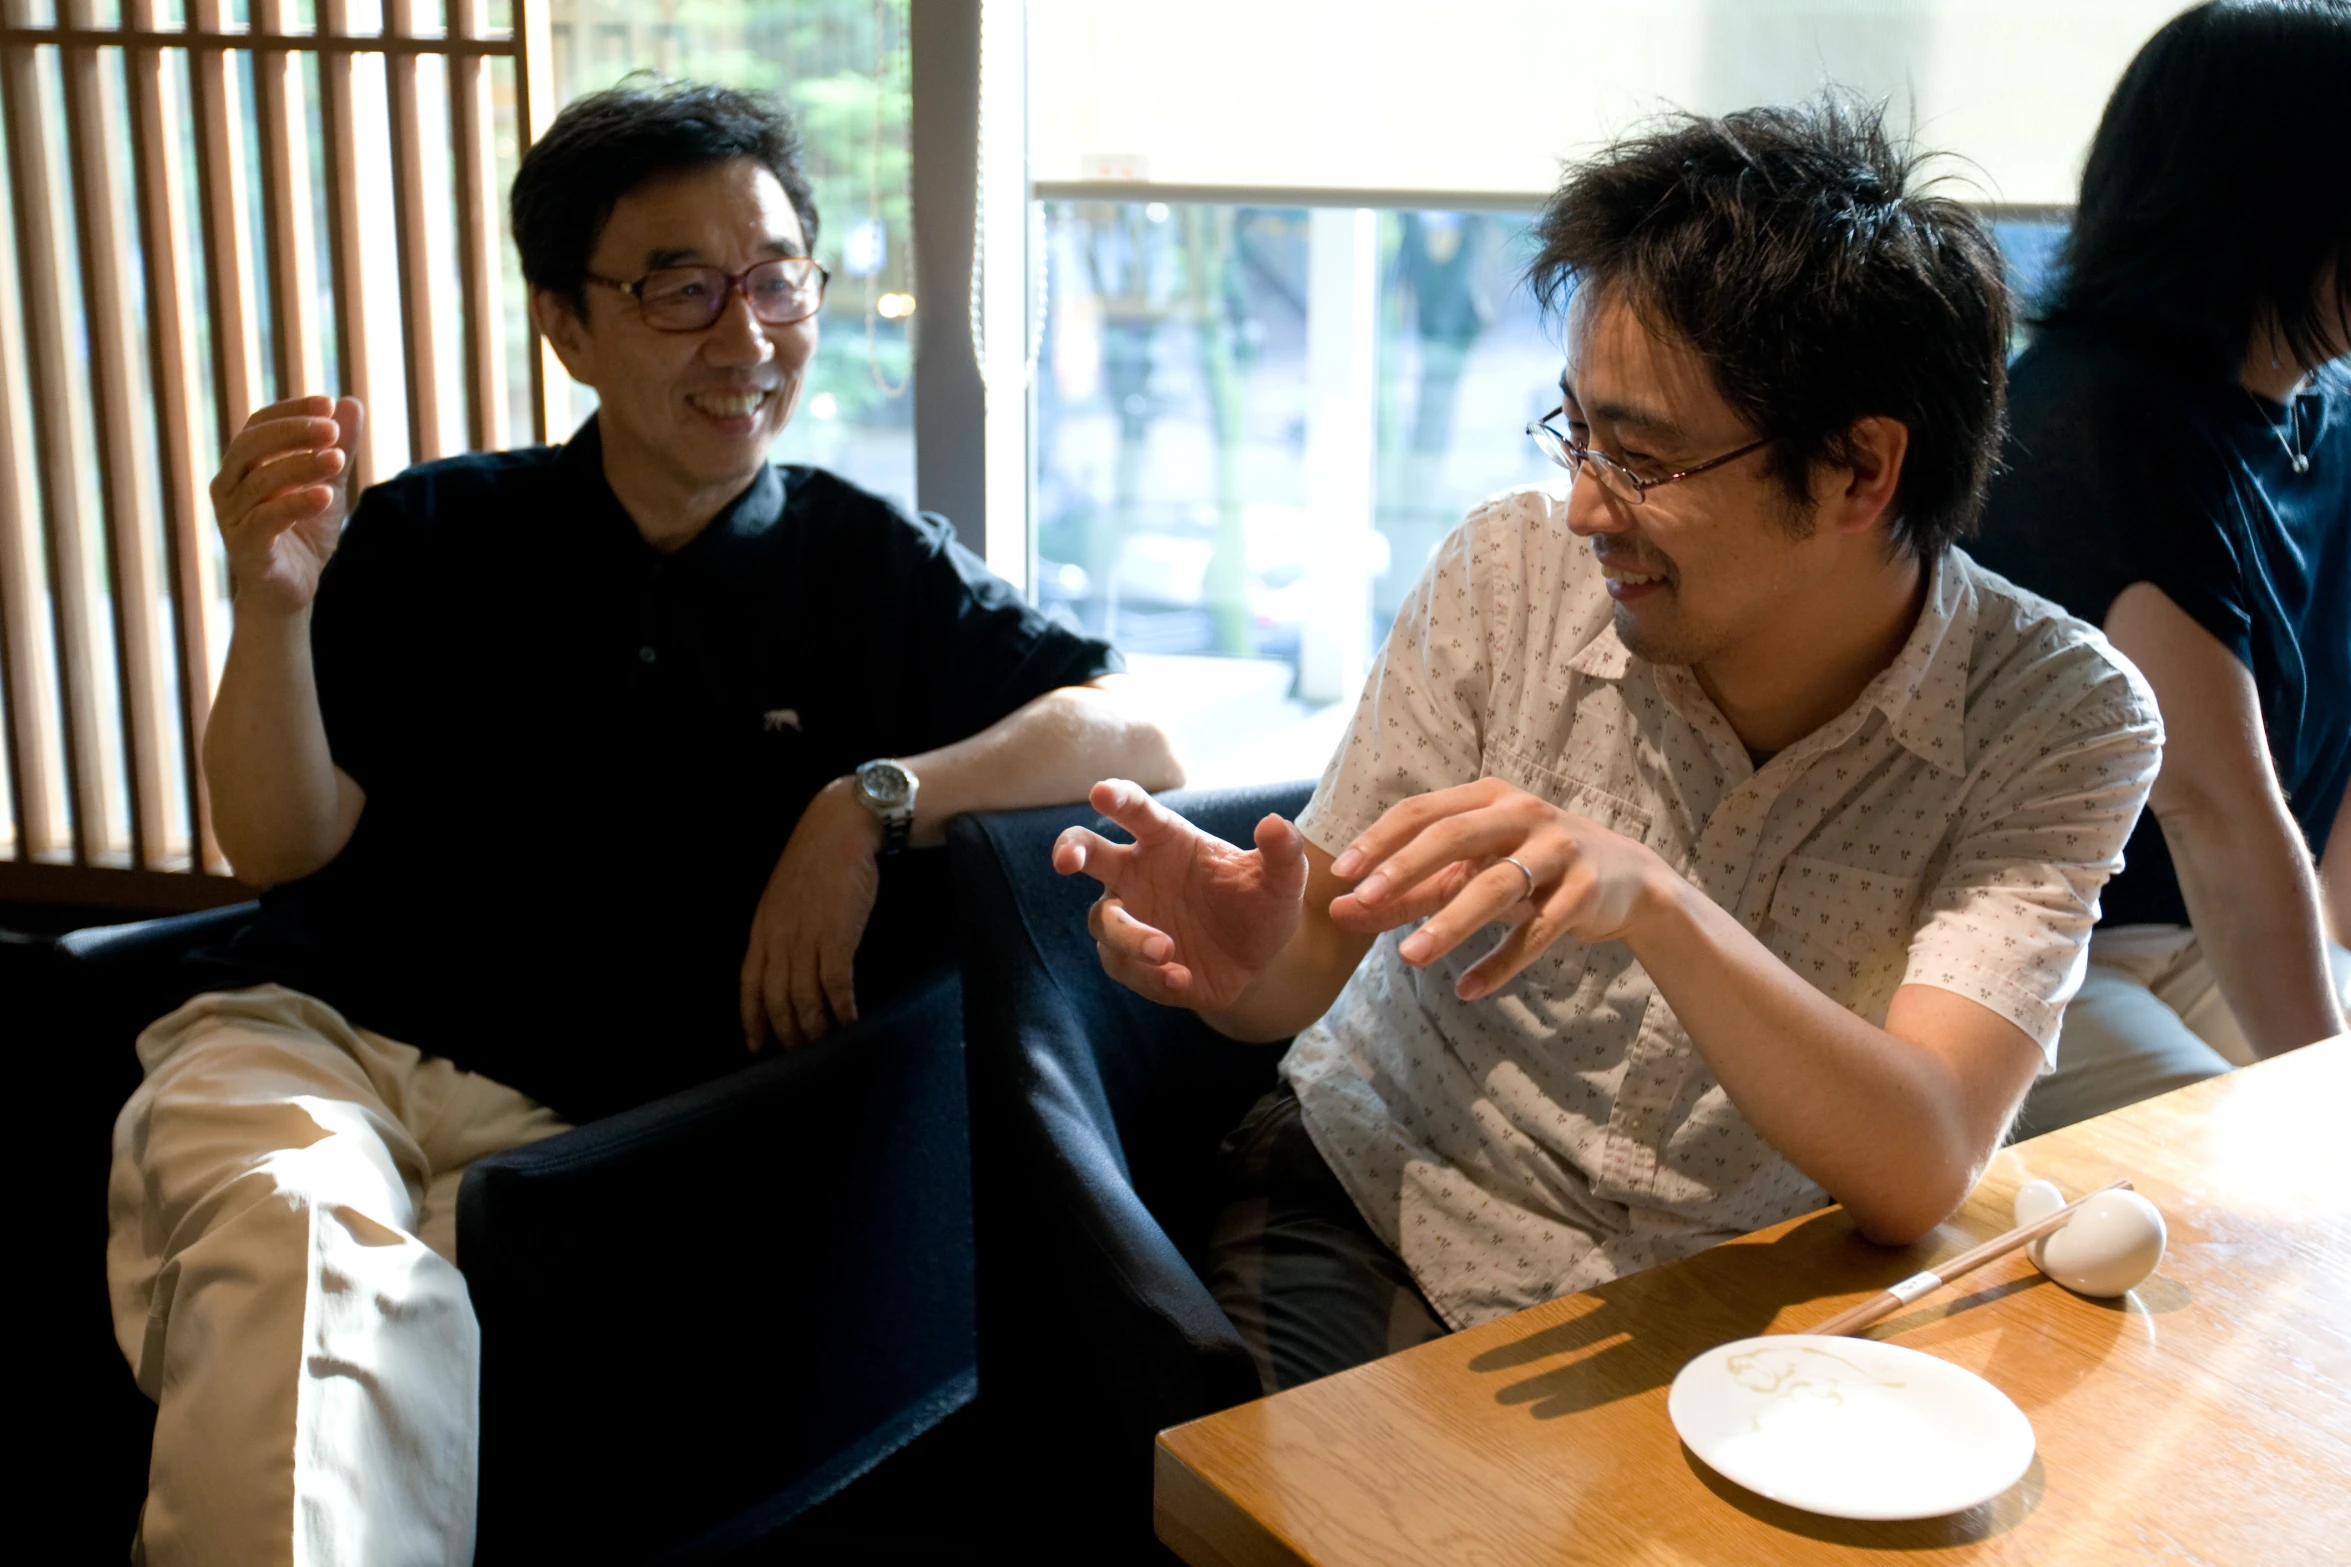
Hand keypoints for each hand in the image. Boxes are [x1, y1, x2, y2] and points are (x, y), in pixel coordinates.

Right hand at [210, 395, 363, 614]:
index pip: (259, 424)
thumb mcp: (329, 484)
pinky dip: (295, 505)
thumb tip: (351, 403)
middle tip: (333, 429)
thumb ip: (338, 448)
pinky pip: (265, 520)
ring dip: (300, 466)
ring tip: (338, 460)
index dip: (291, 410)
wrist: (293, 590)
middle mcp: (229, 486)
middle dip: (292, 432)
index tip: (328, 403)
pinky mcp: (244, 547)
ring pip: (259, 482)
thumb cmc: (304, 532)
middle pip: (251, 446)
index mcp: (244, 465)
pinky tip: (326, 496)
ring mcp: (231, 517)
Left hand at [740, 780, 883, 1050]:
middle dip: (788, 1031)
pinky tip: (851, 1020)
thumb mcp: (784, 895)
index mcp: (763, 929)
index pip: (750, 985)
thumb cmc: (816, 860)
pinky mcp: (837, 936)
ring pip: (805, 998)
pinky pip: (836, 985)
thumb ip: (781, 928)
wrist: (839, 830)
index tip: (757, 1044)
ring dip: (816, 1026)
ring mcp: (807, 938)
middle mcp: (779, 939)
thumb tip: (787, 960)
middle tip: (801, 1051)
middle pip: (777, 999)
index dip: (753, 1018)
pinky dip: (842, 1008)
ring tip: (826, 1042)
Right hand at [1053, 779, 1306, 1009]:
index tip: (1102, 793)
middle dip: (1070, 850)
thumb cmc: (1260, 905)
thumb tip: (1274, 824)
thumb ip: (1282, 852)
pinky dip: (1148, 974)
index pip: (1136, 811)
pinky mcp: (1131, 961)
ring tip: (1166, 950)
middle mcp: (1137, 873)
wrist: (1258, 961)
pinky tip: (1180, 976)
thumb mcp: (1281, 882)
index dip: (1118, 799)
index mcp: (1167, 840)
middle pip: (1088, 853)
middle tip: (1066, 860)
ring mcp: (1130, 917)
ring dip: (1129, 935)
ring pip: (1105, 920)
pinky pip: (1123, 965)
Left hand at [1328, 777, 1669, 999]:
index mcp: (1487, 797)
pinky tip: (1468, 990)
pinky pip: (1537, 932)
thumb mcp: (1472, 870)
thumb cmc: (1531, 868)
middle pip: (1455, 837)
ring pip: (1496, 887)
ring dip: (1449, 923)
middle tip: (1364, 899)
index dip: (1380, 840)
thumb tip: (1341, 910)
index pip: (1422, 811)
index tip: (1342, 874)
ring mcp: (1558, 850)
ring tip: (1409, 957)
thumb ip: (1409, 891)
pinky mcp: (1584, 892)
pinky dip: (1501, 962)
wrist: (1626, 880)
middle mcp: (1523, 814)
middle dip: (1406, 868)